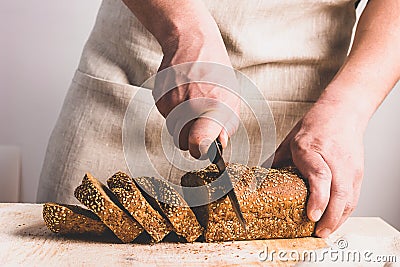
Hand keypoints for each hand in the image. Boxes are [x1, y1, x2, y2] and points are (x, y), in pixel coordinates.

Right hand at [153, 26, 239, 157]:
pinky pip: (166, 117)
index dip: (200, 150)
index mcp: (211, 107)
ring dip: (182, 124)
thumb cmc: (216, 73)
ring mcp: (171, 103)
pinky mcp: (159, 99)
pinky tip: (182, 95)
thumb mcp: (232, 98)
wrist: (191, 44)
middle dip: (191, 138)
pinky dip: (174, 112)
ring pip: (173, 130)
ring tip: (192, 102)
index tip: (203, 149)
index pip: (198, 142)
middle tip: (200, 123)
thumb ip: (226, 125)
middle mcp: (188, 106)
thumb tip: (218, 145)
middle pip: (183, 143)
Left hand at [266, 100, 364, 237]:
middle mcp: (334, 159)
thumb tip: (261, 179)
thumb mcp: (290, 140)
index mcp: (312, 149)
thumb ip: (278, 161)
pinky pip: (354, 197)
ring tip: (324, 232)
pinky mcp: (358, 172)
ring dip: (338, 219)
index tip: (311, 215)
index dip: (318, 199)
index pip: (320, 177)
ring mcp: (350, 166)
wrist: (342, 112)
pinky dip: (345, 212)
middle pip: (339, 193)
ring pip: (349, 198)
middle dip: (329, 218)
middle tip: (317, 232)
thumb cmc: (316, 125)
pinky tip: (335, 221)